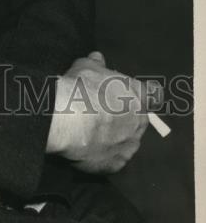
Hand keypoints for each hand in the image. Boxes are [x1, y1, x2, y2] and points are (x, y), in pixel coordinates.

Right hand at [46, 50, 160, 173]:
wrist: (68, 119)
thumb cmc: (81, 87)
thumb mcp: (85, 66)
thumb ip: (96, 64)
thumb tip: (98, 57)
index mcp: (137, 96)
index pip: (154, 95)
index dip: (145, 95)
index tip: (133, 96)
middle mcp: (140, 122)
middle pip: (139, 121)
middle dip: (124, 118)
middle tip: (102, 114)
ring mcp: (129, 145)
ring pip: (127, 142)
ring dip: (115, 138)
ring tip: (92, 133)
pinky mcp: (116, 164)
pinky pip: (113, 159)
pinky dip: (103, 155)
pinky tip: (88, 148)